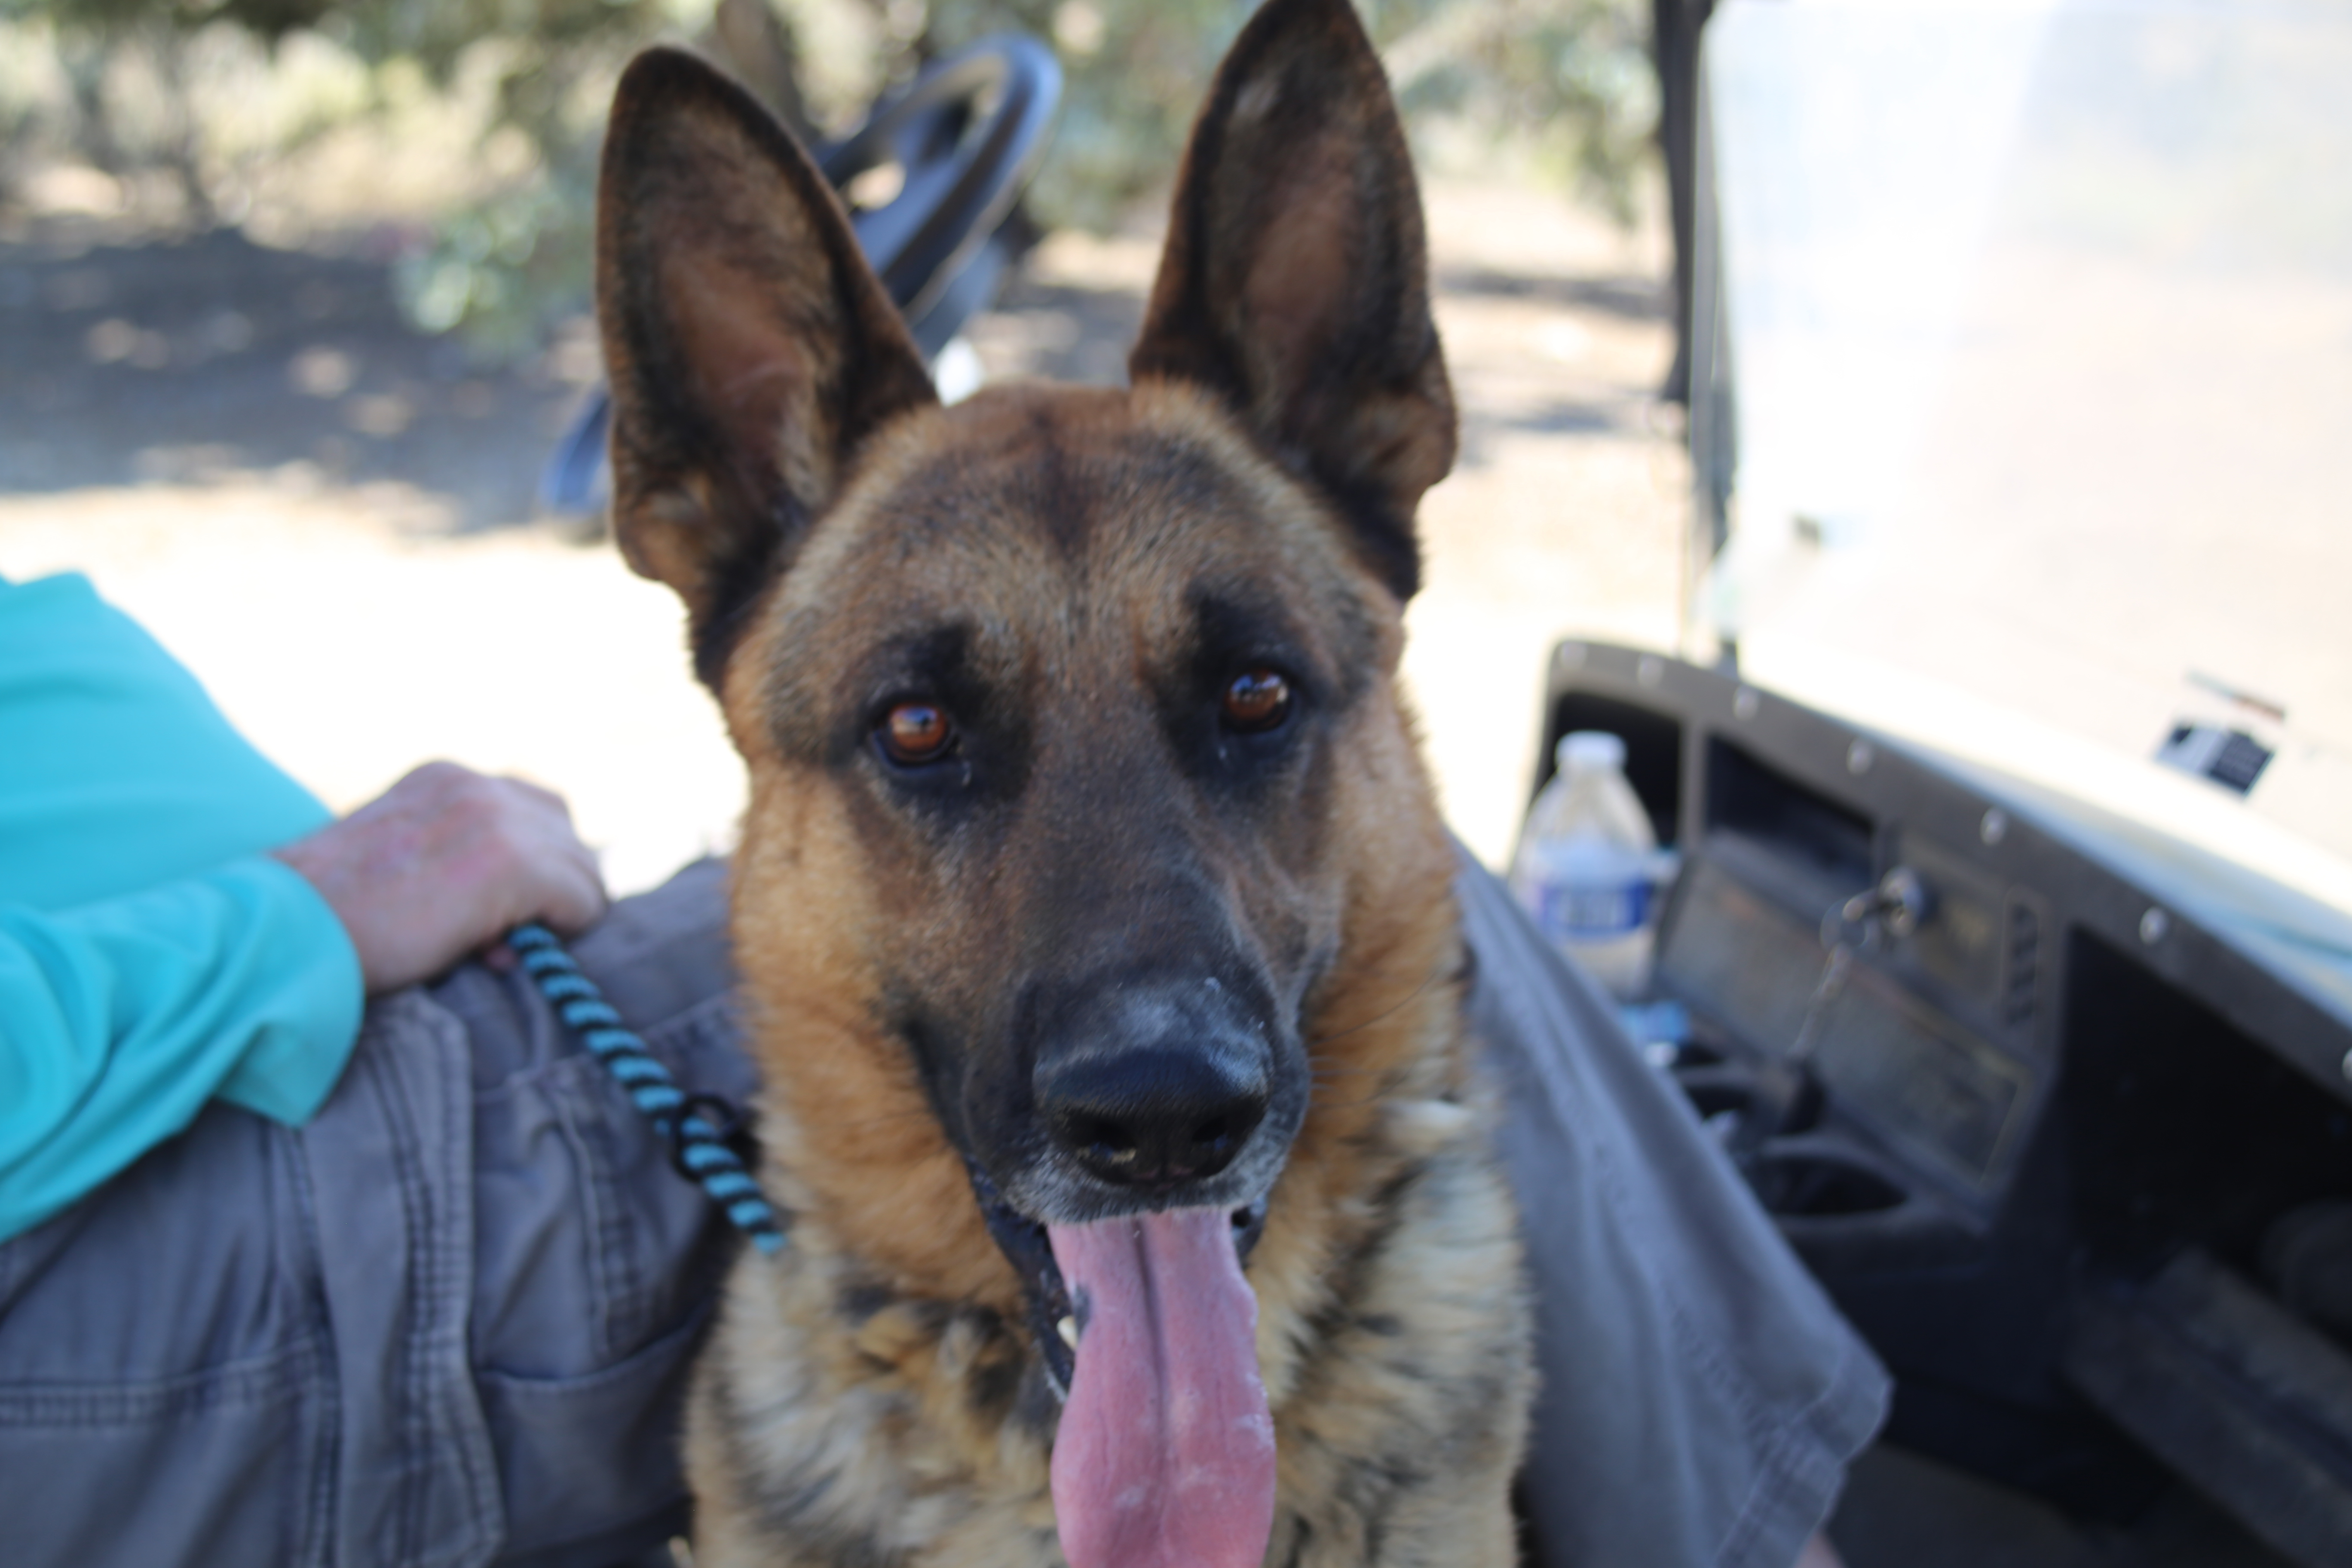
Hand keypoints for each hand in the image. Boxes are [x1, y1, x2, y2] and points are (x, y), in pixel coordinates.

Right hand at [272, 761, 608, 994]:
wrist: (285, 930)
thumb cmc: (331, 915)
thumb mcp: (399, 863)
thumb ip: (460, 864)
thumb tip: (520, 923)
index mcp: (447, 778)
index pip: (537, 812)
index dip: (531, 868)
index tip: (489, 911)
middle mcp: (477, 785)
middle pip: (569, 837)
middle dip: (547, 891)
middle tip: (495, 936)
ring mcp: (497, 818)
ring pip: (584, 871)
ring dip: (553, 916)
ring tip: (490, 946)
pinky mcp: (511, 863)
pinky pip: (582, 900)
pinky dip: (562, 931)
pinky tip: (504, 951)